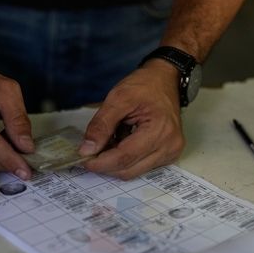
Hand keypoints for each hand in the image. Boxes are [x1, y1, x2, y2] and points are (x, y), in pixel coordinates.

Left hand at [79, 61, 184, 179]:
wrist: (165, 80)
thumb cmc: (146, 85)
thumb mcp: (118, 98)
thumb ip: (101, 125)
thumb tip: (87, 149)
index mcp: (160, 130)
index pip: (125, 156)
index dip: (101, 162)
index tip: (83, 159)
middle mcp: (169, 146)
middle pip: (128, 170)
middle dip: (105, 164)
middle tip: (89, 151)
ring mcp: (170, 153)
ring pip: (133, 172)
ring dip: (114, 163)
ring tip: (107, 143)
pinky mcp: (167, 156)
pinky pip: (140, 167)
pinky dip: (125, 160)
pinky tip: (120, 144)